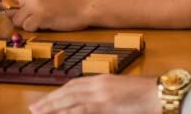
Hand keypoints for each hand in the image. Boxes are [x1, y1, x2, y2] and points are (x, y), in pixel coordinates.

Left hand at [5, 0, 89, 31]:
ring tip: (41, 20)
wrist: (84, 5)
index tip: (18, 12)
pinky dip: (35, 28)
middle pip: (9, 11)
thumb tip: (10, 8)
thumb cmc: (66, 1)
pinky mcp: (41, 16)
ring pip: (17, 21)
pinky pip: (27, 27)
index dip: (10, 7)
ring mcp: (35, 4)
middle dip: (18, 17)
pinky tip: (46, 23)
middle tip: (33, 18)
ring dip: (27, 24)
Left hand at [29, 75, 160, 113]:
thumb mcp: (119, 92)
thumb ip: (104, 96)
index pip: (74, 85)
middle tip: (33, 108)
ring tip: (38, 112)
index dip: (58, 93)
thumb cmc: (143, 95)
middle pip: (68, 91)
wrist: (157, 93)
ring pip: (70, 101)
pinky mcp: (104, 105)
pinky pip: (81, 111)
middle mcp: (98, 85)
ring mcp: (100, 95)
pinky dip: (68, 113)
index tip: (46, 100)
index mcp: (102, 80)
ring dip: (53, 107)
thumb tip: (90, 104)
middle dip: (50, 100)